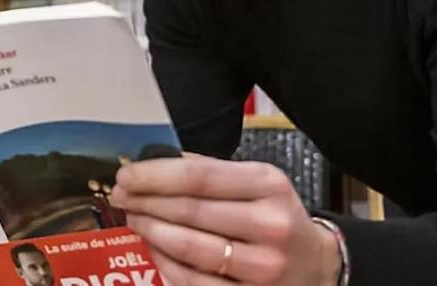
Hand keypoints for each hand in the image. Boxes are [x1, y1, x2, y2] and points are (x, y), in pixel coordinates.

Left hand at [111, 153, 340, 285]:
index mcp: (268, 185)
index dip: (154, 176)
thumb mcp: (257, 182)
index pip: (198, 177)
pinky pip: (194, 282)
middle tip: (121, 196)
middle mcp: (269, 225)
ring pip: (189, 248)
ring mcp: (262, 266)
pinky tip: (155, 249)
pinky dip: (166, 264)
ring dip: (151, 232)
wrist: (315, 265)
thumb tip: (154, 162)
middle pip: (190, 211)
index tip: (127, 175)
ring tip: (134, 219)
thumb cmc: (275, 216)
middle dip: (146, 202)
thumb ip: (210, 171)